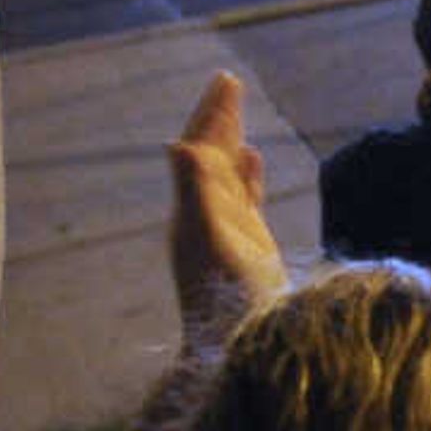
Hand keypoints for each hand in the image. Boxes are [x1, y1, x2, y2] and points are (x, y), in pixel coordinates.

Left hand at [167, 69, 287, 334]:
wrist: (243, 350)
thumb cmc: (231, 300)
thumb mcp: (212, 241)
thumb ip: (195, 192)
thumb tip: (176, 143)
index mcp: (192, 210)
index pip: (199, 150)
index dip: (211, 115)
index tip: (225, 80)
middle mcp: (203, 217)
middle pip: (208, 157)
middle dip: (218, 119)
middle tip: (228, 81)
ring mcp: (225, 231)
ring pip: (225, 174)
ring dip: (230, 141)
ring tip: (236, 114)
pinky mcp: (247, 246)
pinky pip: (244, 198)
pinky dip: (247, 173)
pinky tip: (254, 159)